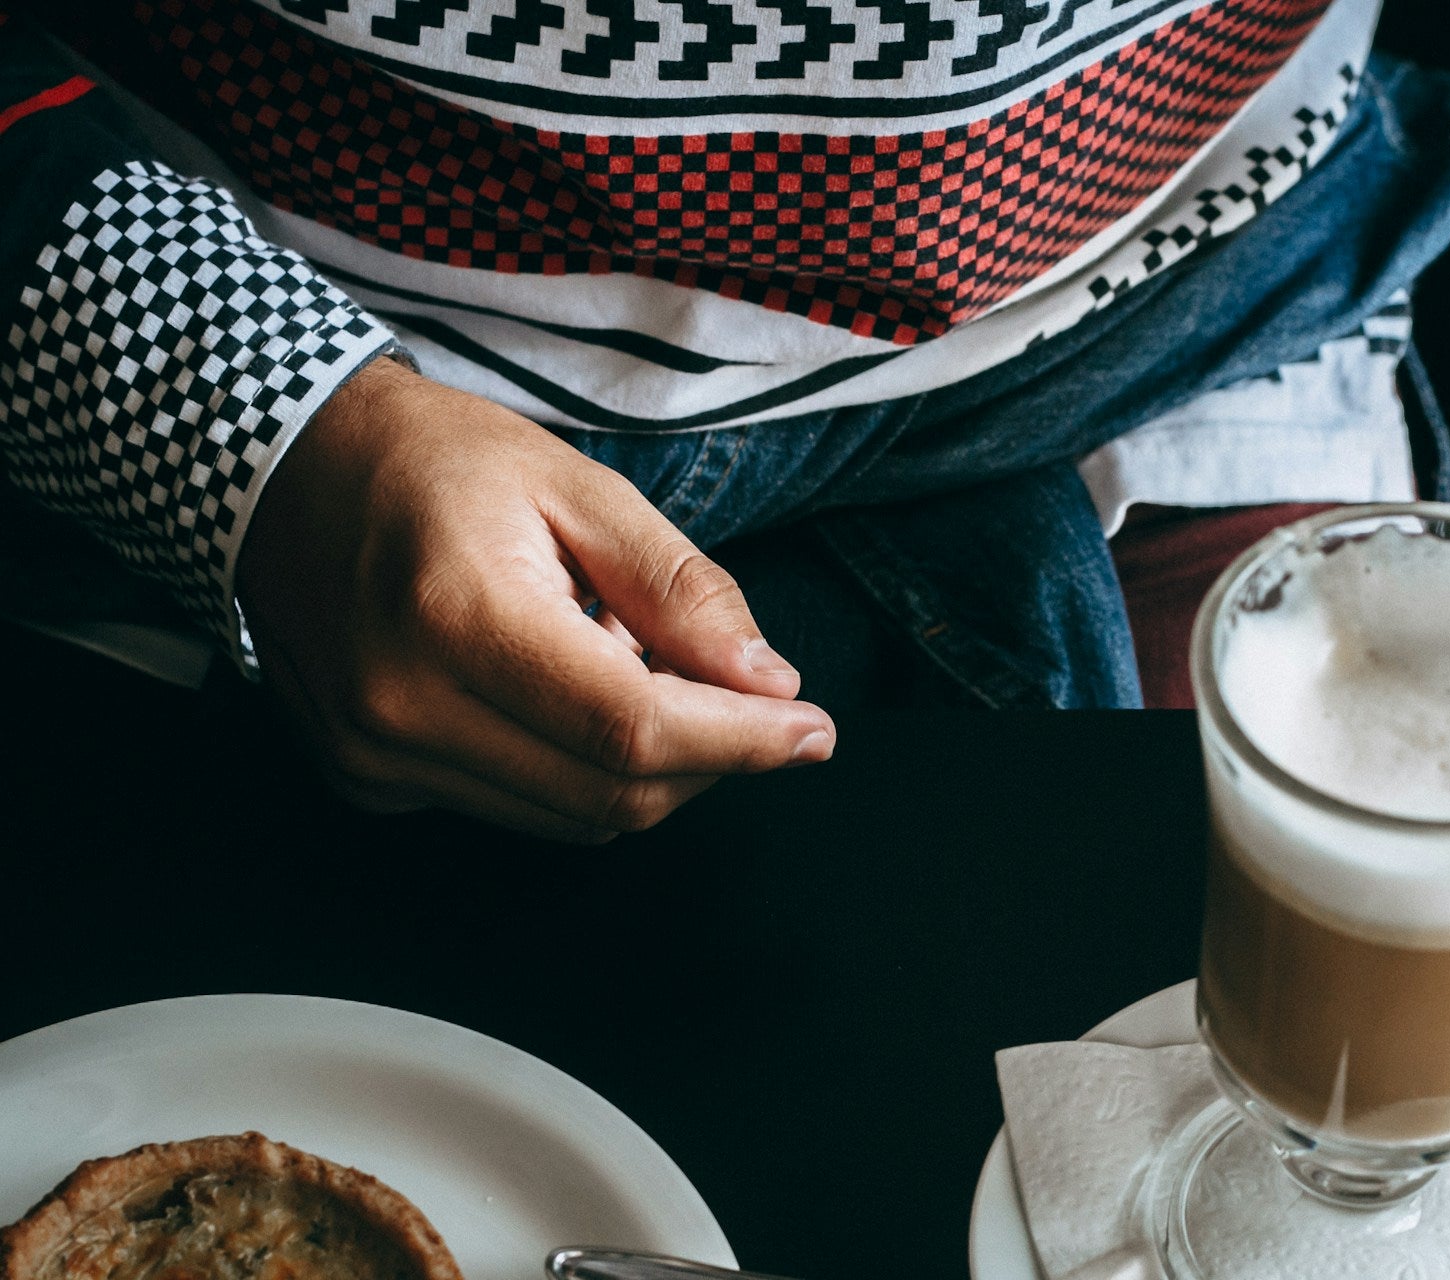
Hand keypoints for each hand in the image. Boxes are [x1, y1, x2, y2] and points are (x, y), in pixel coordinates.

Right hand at [236, 357, 834, 842]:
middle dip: (710, 761)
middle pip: (610, 796)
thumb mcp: (579, 486)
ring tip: (638, 668)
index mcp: (457, 616)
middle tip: (747, 697)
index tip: (810, 729)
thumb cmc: (431, 461)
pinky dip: (576, 771)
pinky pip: (517, 809)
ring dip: (645, 769)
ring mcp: (376, 756)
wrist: (285, 468)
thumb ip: (681, 590)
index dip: (742, 742)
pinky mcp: (368, 780)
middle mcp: (404, 706)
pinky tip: (571, 693)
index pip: (632, 729)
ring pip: (570, 819)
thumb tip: (767, 684)